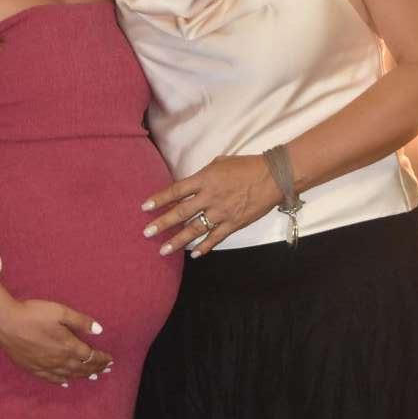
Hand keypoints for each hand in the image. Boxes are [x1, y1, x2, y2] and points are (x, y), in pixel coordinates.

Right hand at [0, 298, 112, 383]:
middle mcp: (59, 360)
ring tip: (93, 377)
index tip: (111, 360)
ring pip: (69, 375)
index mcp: (68, 346)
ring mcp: (45, 366)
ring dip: (82, 376)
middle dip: (96, 369)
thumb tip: (100, 330)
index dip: (102, 359)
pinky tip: (66, 383)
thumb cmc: (34, 314)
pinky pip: (52, 379)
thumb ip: (81, 321)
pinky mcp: (33, 368)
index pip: (90, 356)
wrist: (6, 323)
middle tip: (107, 370)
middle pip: (82, 368)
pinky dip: (62, 381)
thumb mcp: (61, 312)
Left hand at [141, 155, 279, 257]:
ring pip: (195, 229)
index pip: (176, 190)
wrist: (272, 177)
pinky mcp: (233, 223)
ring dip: (177, 240)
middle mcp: (209, 197)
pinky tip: (193, 255)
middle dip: (162, 223)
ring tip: (163, 250)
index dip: (159, 198)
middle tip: (146, 232)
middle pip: (181, 212)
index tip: (145, 207)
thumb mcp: (219, 163)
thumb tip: (190, 184)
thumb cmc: (245, 166)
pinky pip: (215, 238)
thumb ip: (203, 175)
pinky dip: (204, 247)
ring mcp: (221, 212)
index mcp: (204, 179)